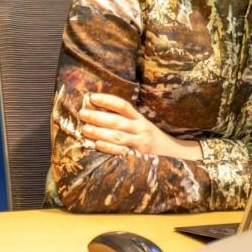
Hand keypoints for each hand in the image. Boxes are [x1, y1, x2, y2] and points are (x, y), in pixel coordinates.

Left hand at [78, 93, 202, 159]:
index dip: (107, 100)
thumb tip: (97, 107)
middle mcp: (140, 127)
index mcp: (139, 117)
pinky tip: (97, 144)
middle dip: (98, 117)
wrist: (169, 147)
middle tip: (82, 113)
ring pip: (118, 136)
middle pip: (117, 121)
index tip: (92, 97)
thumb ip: (123, 116)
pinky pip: (122, 151)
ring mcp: (139, 141)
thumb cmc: (146, 132)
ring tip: (85, 129)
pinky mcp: (138, 154)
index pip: (123, 106)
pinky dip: (109, 148)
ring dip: (100, 132)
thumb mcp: (139, 121)